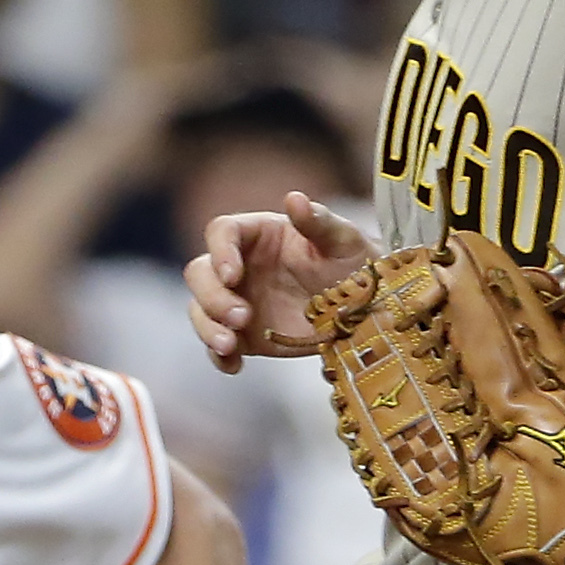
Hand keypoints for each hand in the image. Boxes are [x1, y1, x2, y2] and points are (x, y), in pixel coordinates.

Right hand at [186, 190, 368, 370]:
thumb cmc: (353, 264)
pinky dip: (219, 357)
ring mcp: (237, 300)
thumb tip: (294, 198)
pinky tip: (234, 365)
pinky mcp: (243, 334)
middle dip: (212, 296)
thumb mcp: (342, 241)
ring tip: (230, 345)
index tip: (233, 276)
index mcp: (258, 234)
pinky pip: (218, 345)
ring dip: (208, 328)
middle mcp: (239, 265)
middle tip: (242, 317)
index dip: (220, 252)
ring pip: (201, 309)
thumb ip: (317, 221)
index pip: (222, 232)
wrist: (364, 308)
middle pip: (200, 273)